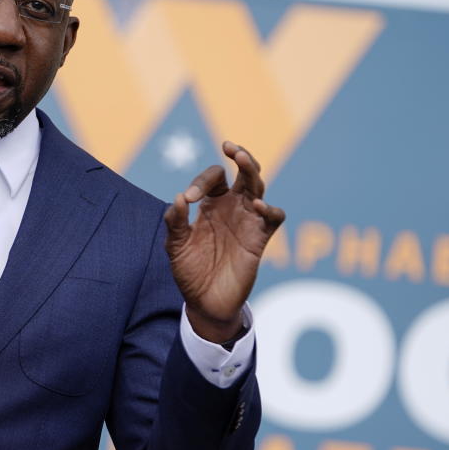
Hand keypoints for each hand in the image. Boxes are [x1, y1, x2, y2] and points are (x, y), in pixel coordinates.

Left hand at [164, 141, 284, 342]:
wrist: (204, 302)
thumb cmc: (189, 271)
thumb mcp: (175, 246)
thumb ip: (175, 223)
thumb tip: (179, 198)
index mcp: (211, 204)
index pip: (213, 178)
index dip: (202, 181)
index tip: (189, 199)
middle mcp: (232, 207)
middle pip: (244, 172)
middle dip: (240, 156)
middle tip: (230, 147)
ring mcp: (248, 221)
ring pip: (259, 187)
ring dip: (253, 171)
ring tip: (243, 160)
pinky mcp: (260, 239)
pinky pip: (273, 218)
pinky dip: (270, 209)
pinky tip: (258, 205)